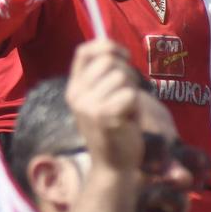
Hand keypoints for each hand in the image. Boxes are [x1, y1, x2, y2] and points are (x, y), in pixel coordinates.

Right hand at [66, 39, 146, 171]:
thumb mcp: (98, 100)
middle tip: (127, 95)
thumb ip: (101, 77)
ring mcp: (89, 105)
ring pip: (122, 78)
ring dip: (132, 92)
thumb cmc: (112, 130)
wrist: (112, 165)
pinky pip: (131, 95)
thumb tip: (114, 50)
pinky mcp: (106, 115)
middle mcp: (77, 95)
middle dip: (127, 74)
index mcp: (74, 89)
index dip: (107, 46)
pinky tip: (130, 120)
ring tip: (126, 111)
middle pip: (110, 62)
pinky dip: (136, 106)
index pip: (84, 51)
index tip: (123, 56)